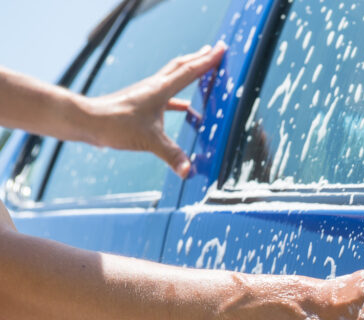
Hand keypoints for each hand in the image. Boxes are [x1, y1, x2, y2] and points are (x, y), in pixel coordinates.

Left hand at [83, 43, 226, 177]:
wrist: (87, 121)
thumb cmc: (115, 125)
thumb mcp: (149, 141)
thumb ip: (172, 155)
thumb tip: (188, 171)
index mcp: (160, 90)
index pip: (190, 71)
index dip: (208, 61)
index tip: (221, 50)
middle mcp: (154, 87)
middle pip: (181, 67)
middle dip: (199, 58)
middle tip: (214, 50)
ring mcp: (146, 94)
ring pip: (172, 78)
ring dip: (188, 72)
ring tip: (201, 70)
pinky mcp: (140, 103)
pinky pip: (166, 97)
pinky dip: (179, 99)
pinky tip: (186, 108)